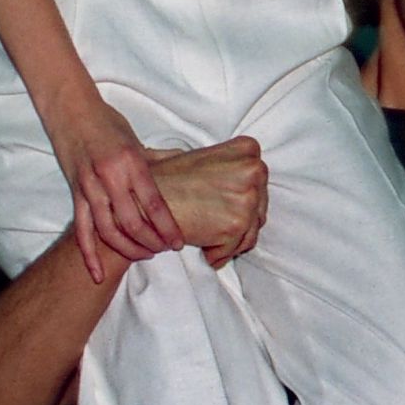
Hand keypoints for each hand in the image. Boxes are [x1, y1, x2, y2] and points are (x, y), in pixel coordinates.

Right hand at [50, 96, 183, 282]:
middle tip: (163, 250)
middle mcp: (111, 177)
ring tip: (143, 255)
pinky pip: (82, 230)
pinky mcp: (75, 193)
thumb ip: (156, 162)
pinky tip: (97, 274)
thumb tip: (183, 170)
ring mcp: (90, 187)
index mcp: (132, 163)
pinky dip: (89, 255)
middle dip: (151, 242)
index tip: (178, 242)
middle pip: (133, 222)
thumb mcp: (136, 140)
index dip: (167, 227)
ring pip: (108, 231)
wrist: (71, 110)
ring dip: (127, 249)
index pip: (154, 204)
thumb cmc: (108, 123)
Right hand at [150, 138, 267, 267]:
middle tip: (210, 223)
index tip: (222, 206)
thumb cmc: (170, 181)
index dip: (240, 201)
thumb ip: (232, 168)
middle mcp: (254, 170)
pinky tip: (201, 244)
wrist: (145, 201)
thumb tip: (253, 184)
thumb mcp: (206, 160)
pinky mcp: (237, 224)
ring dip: (229, 241)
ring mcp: (247, 197)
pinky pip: (236, 249)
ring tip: (205, 233)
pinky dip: (219, 254)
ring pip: (251, 232)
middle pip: (259, 209)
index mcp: (248, 151)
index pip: (259, 185)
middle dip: (237, 222)